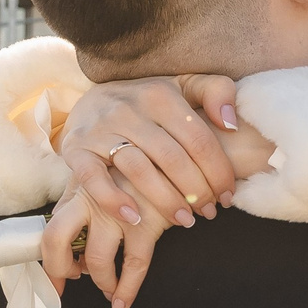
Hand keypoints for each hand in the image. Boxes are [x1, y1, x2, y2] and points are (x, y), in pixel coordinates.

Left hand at [42, 186, 175, 307]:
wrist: (176, 163)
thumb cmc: (138, 174)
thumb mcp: (103, 178)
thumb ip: (80, 203)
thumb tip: (65, 242)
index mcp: (78, 190)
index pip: (50, 227)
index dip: (49, 260)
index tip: (54, 281)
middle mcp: (91, 198)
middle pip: (56, 238)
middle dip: (60, 268)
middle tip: (73, 279)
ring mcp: (117, 211)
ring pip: (96, 261)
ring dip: (102, 283)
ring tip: (109, 289)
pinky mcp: (146, 223)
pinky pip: (133, 267)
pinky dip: (126, 291)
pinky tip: (122, 302)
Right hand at [57, 76, 243, 232]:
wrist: (94, 98)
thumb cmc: (150, 102)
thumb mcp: (185, 86)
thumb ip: (217, 92)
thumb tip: (231, 123)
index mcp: (160, 95)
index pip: (198, 140)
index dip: (219, 172)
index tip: (229, 196)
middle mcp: (129, 110)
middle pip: (172, 159)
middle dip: (197, 192)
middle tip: (209, 212)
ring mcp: (100, 129)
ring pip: (138, 170)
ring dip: (166, 201)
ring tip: (185, 221)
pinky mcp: (77, 148)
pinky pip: (93, 178)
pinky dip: (113, 200)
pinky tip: (135, 218)